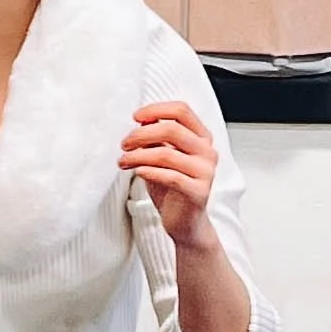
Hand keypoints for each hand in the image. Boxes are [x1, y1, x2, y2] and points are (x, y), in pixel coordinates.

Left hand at [118, 100, 218, 246]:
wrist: (184, 222)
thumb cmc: (172, 187)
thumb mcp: (162, 156)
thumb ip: (157, 138)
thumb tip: (141, 120)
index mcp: (201, 138)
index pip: (182, 111)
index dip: (156, 110)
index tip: (135, 117)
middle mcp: (207, 152)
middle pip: (172, 129)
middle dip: (141, 134)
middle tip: (124, 144)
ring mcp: (206, 172)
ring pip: (166, 153)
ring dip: (138, 155)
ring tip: (123, 161)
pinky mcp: (199, 191)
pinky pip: (169, 176)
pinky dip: (148, 171)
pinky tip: (137, 172)